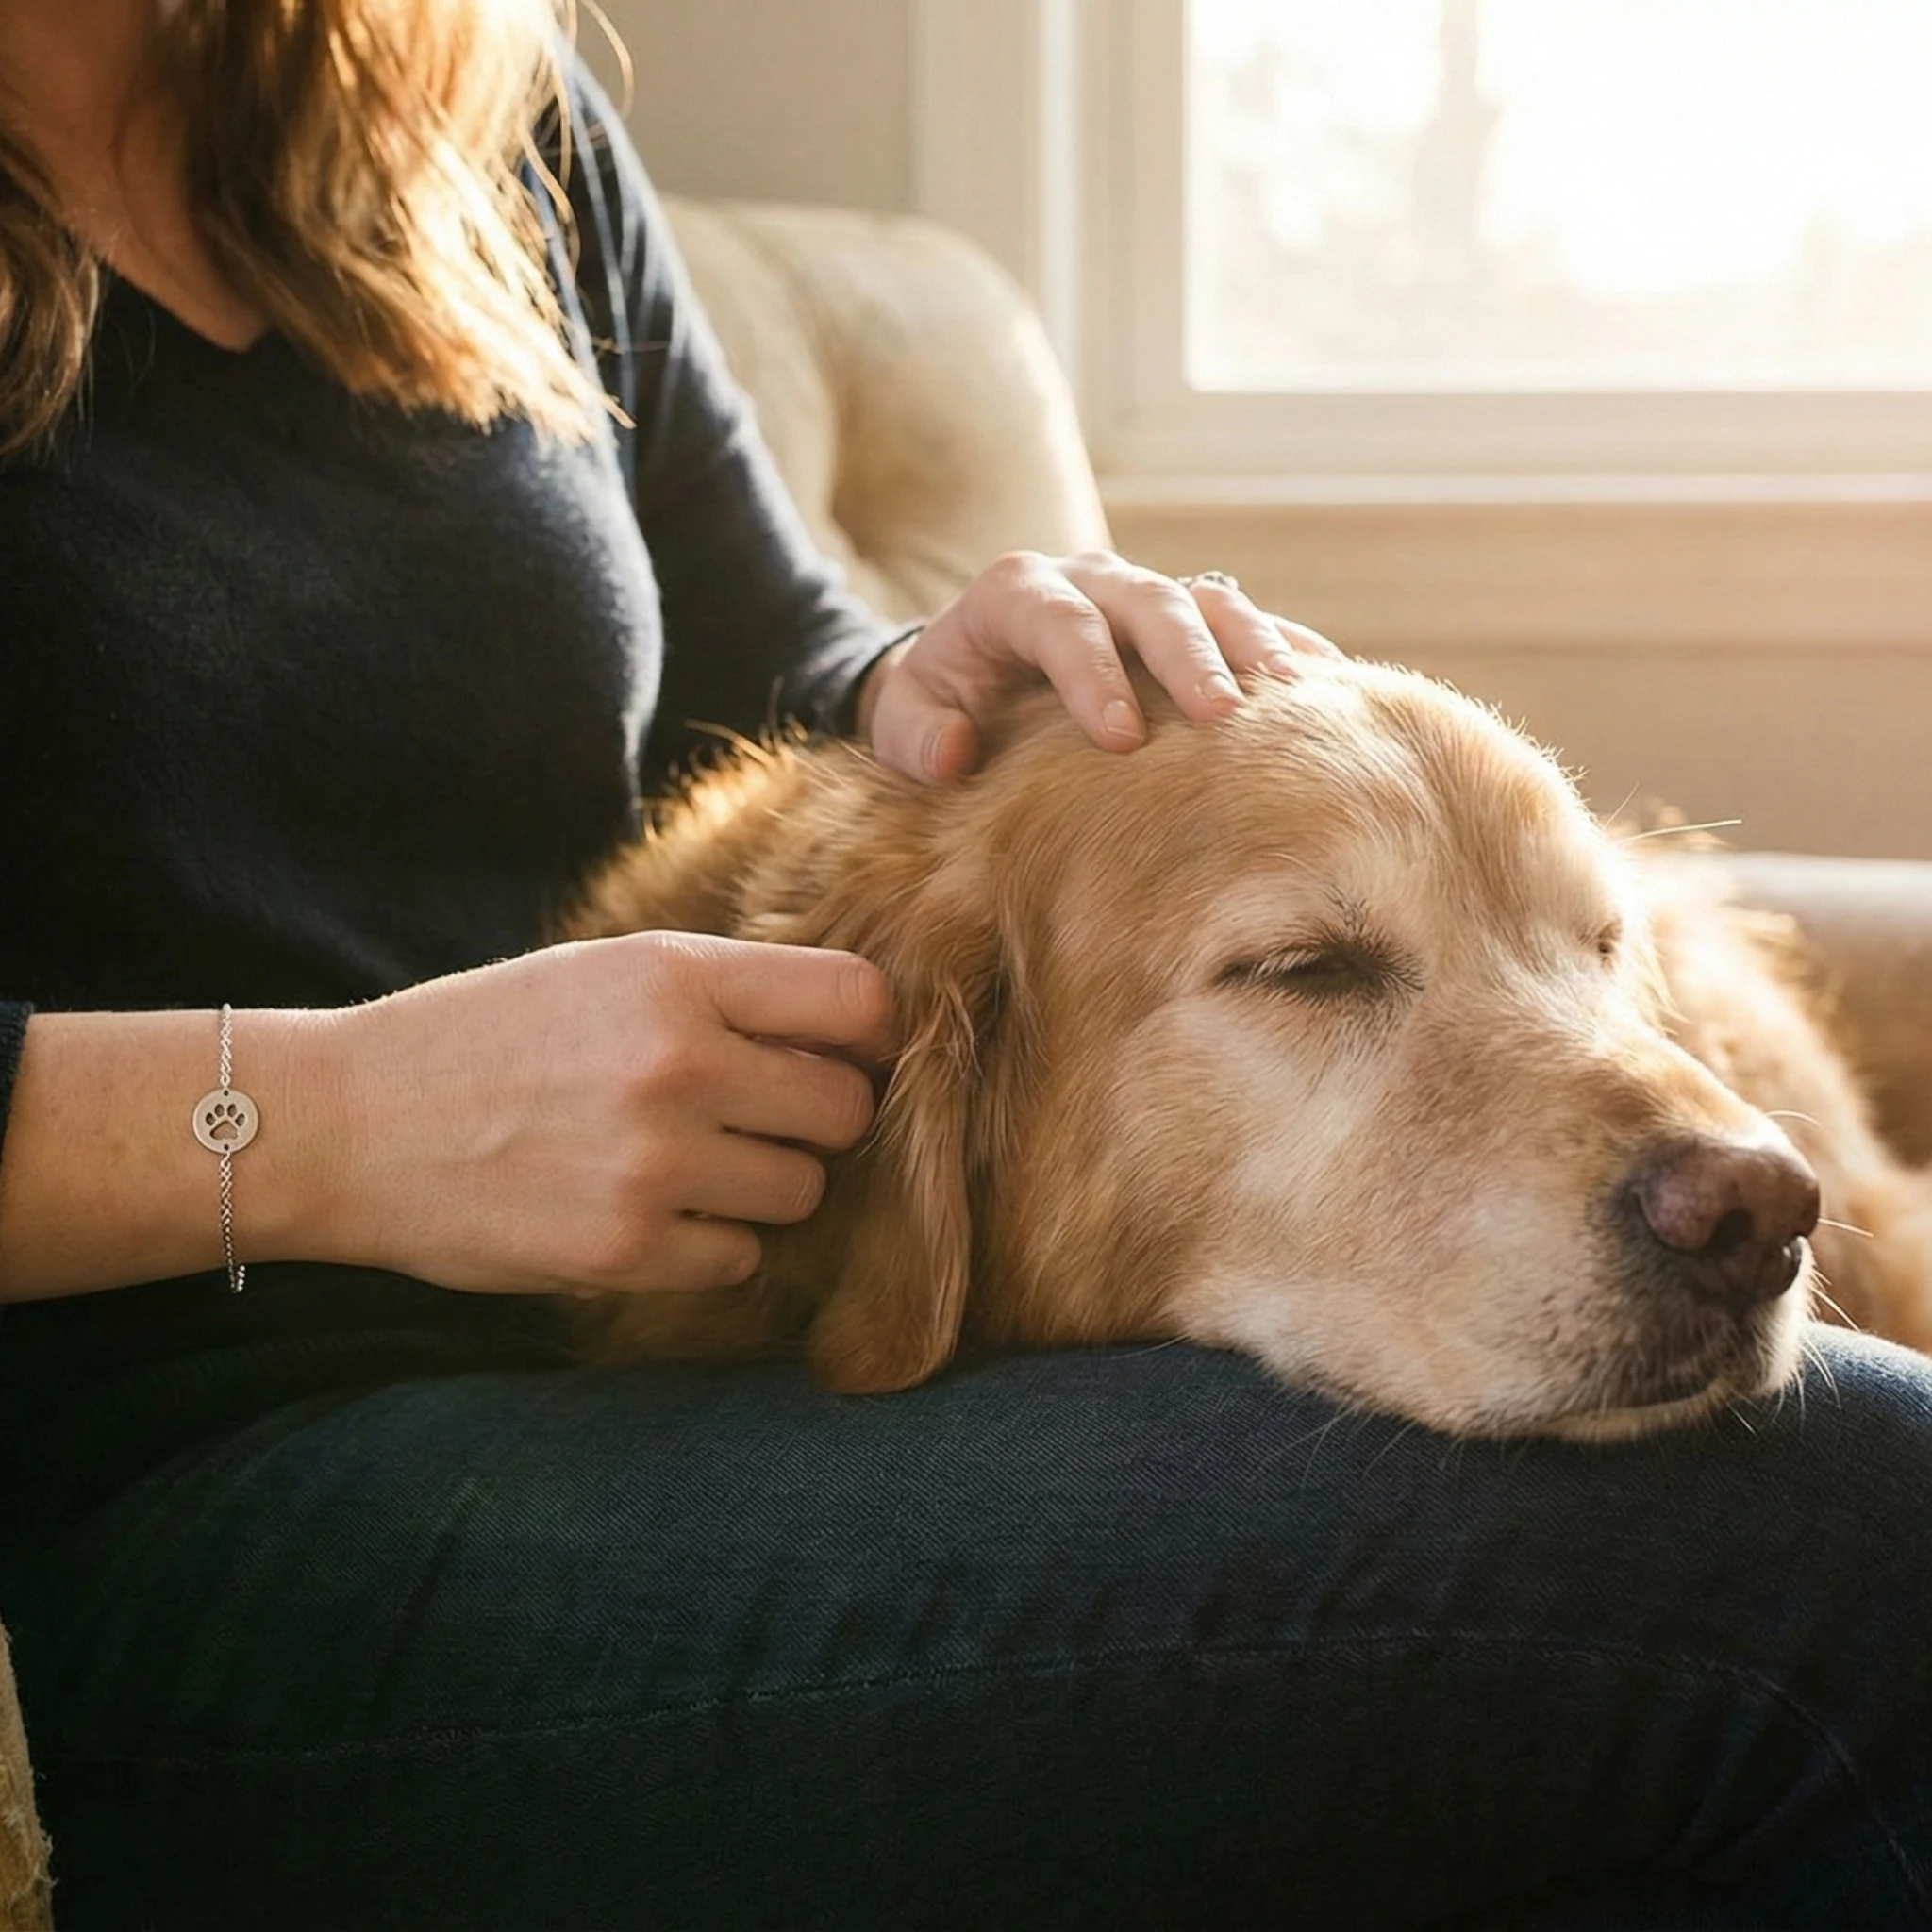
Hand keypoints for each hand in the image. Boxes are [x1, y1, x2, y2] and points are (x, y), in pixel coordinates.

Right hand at [316, 934, 894, 1296]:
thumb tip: (856, 1034)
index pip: (858, 1004)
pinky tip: (649, 1212)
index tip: (848, 1053)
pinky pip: (740, 1256)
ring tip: (690, 1163)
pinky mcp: (626, 1251)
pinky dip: (711, 1243)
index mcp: (674, 977)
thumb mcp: (604, 971)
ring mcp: (653, 1166)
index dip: (870, 1035)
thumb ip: (725, 994)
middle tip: (759, 1117)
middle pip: (846, 1109)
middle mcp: (677, 1065)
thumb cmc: (487, 1037)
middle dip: (816, 1117)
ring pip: (802, 1190)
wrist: (348, 1124)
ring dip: (765, 1184)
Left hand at [859, 550, 1341, 782]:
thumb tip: (952, 753)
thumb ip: (915, 735)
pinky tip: (1337, 693)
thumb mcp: (903, 720)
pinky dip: (1291, 652)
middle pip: (1149, 602)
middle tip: (1221, 716)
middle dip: (1187, 656)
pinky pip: (1249, 624)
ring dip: (1255, 648)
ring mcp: (1147, 595)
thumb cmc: (940, 703)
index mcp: (1017, 593)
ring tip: (1295, 702)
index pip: (1058, 621)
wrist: (972, 674)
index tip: (1119, 739)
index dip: (1089, 673)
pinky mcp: (1189, 620)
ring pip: (1211, 601)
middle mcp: (1091, 578)